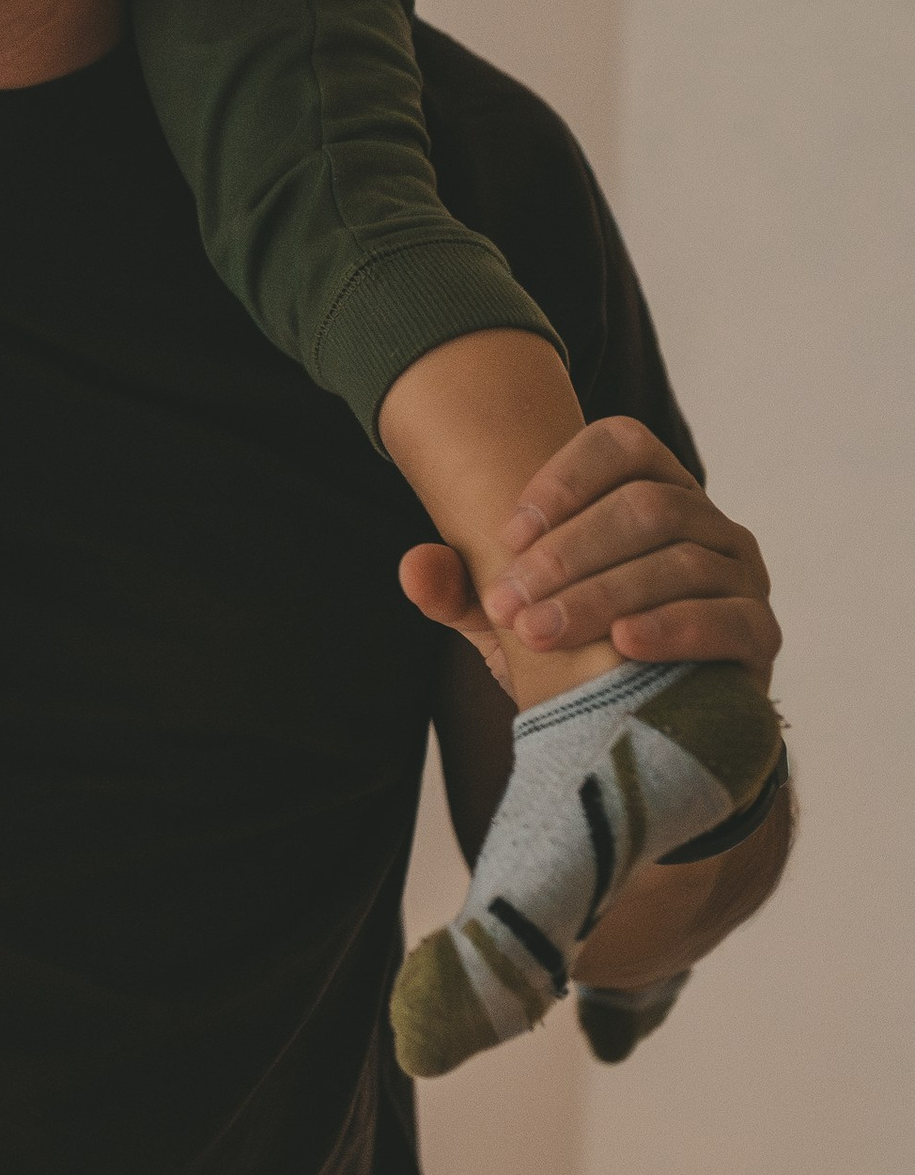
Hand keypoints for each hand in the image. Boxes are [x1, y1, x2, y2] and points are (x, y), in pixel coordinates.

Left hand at [399, 416, 777, 701]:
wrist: (647, 729)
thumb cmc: (580, 653)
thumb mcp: (509, 621)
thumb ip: (464, 591)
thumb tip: (414, 566)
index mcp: (652, 489)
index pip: (621, 444)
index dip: (564, 478)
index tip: (506, 533)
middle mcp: (706, 520)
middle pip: (645, 506)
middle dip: (567, 553)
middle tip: (509, 601)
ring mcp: (741, 573)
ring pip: (680, 560)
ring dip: (602, 594)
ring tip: (540, 632)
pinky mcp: (760, 633)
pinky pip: (728, 616)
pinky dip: (674, 626)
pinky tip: (625, 644)